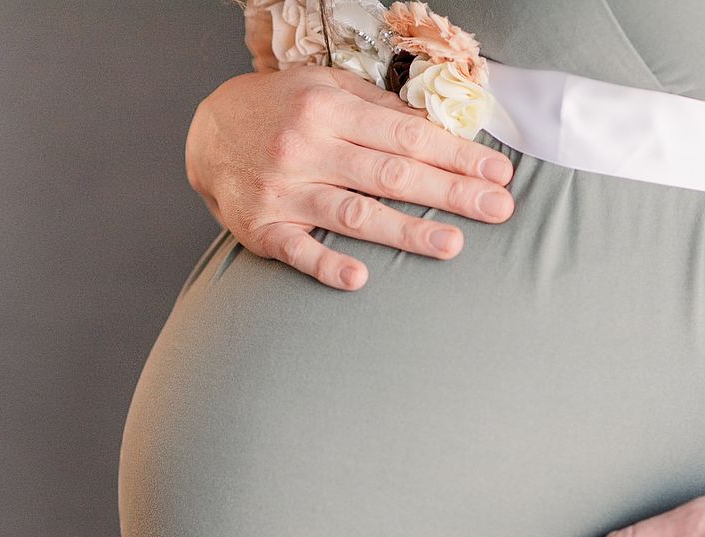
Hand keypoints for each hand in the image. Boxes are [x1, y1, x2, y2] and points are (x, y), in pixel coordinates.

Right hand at [185, 65, 514, 289]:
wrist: (205, 134)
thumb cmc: (280, 110)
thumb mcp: (325, 89)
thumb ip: (379, 109)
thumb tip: (442, 129)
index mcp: (329, 109)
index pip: (407, 135)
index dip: (456, 155)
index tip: (498, 173)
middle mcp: (306, 148)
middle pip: (391, 175)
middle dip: (450, 192)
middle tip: (498, 209)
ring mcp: (283, 192)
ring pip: (353, 214)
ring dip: (405, 232)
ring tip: (452, 245)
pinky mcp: (261, 229)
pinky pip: (298, 251)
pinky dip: (326, 265)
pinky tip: (359, 280)